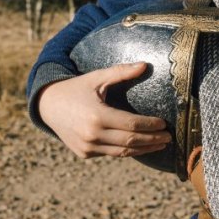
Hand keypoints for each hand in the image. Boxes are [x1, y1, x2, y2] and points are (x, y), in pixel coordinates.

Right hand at [37, 62, 170, 158]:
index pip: (132, 125)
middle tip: (169, 137)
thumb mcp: (97, 77)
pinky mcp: (85, 154)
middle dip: (153, 140)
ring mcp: (88, 147)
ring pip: (122, 152)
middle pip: (131, 141)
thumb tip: (145, 65)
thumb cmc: (76, 89)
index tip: (164, 123)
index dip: (151, 125)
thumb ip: (121, 72)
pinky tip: (140, 146)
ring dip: (143, 149)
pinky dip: (127, 151)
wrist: (48, 106)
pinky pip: (111, 154)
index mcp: (97, 116)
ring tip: (159, 144)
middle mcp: (92, 135)